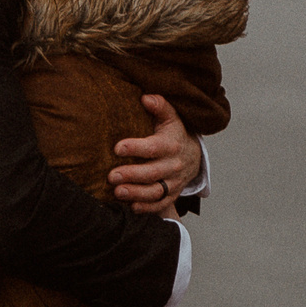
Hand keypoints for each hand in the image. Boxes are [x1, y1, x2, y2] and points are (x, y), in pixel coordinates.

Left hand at [109, 94, 201, 215]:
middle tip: (111, 176)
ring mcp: (173, 183)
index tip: (117, 148)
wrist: (193, 155)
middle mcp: (174, 165)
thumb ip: (160, 106)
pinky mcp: (172, 195)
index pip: (154, 147)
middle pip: (153, 173)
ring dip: (136, 194)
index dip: (136, 148)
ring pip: (156, 192)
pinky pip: (160, 205)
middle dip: (132, 175)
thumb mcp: (170, 117)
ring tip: (117, 192)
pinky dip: (147, 208)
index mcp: (172, 145)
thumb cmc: (174, 134)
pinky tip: (131, 207)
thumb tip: (146, 97)